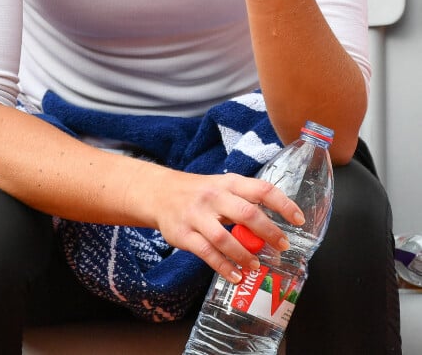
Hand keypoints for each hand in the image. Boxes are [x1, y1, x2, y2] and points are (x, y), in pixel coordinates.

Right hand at [151, 167, 303, 280]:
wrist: (160, 193)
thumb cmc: (200, 193)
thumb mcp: (223, 188)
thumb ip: (245, 202)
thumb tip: (274, 225)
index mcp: (228, 183)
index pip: (261, 189)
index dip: (283, 204)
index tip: (299, 219)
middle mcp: (213, 197)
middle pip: (246, 213)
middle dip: (268, 232)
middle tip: (282, 246)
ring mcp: (197, 215)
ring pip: (224, 237)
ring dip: (244, 254)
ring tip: (256, 265)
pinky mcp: (184, 234)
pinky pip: (206, 253)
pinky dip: (224, 267)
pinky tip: (236, 276)